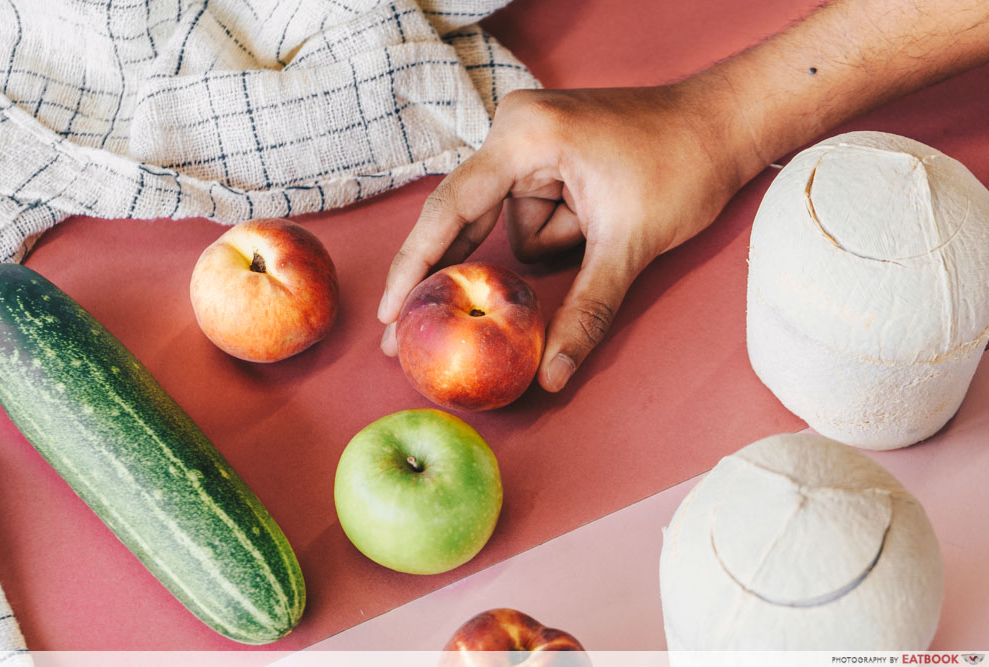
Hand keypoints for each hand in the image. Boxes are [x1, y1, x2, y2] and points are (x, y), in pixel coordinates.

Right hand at [378, 83, 758, 391]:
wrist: (725, 123)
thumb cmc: (684, 165)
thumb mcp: (631, 245)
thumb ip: (586, 311)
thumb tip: (552, 376)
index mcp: (524, 137)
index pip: (450, 210)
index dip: (414, 268)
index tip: (389, 316)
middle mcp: (514, 130)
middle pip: (472, 221)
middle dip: (471, 270)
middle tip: (414, 334)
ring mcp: (527, 140)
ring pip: (513, 226)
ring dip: (557, 245)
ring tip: (607, 222)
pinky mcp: (544, 154)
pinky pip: (531, 212)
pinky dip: (560, 232)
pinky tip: (598, 219)